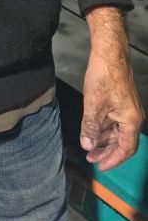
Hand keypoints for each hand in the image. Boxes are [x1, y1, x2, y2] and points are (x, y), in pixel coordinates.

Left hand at [80, 8, 143, 170]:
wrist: (109, 54)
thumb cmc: (103, 77)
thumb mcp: (93, 104)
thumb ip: (91, 127)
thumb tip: (88, 145)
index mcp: (131, 120)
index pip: (126, 149)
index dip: (113, 160)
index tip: (101, 167)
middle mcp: (133, 117)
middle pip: (123, 142)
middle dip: (107, 152)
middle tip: (91, 158)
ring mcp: (127, 110)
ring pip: (117, 133)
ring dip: (104, 141)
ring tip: (89, 147)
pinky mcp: (120, 103)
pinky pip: (114, 122)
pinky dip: (104, 129)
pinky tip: (92, 132)